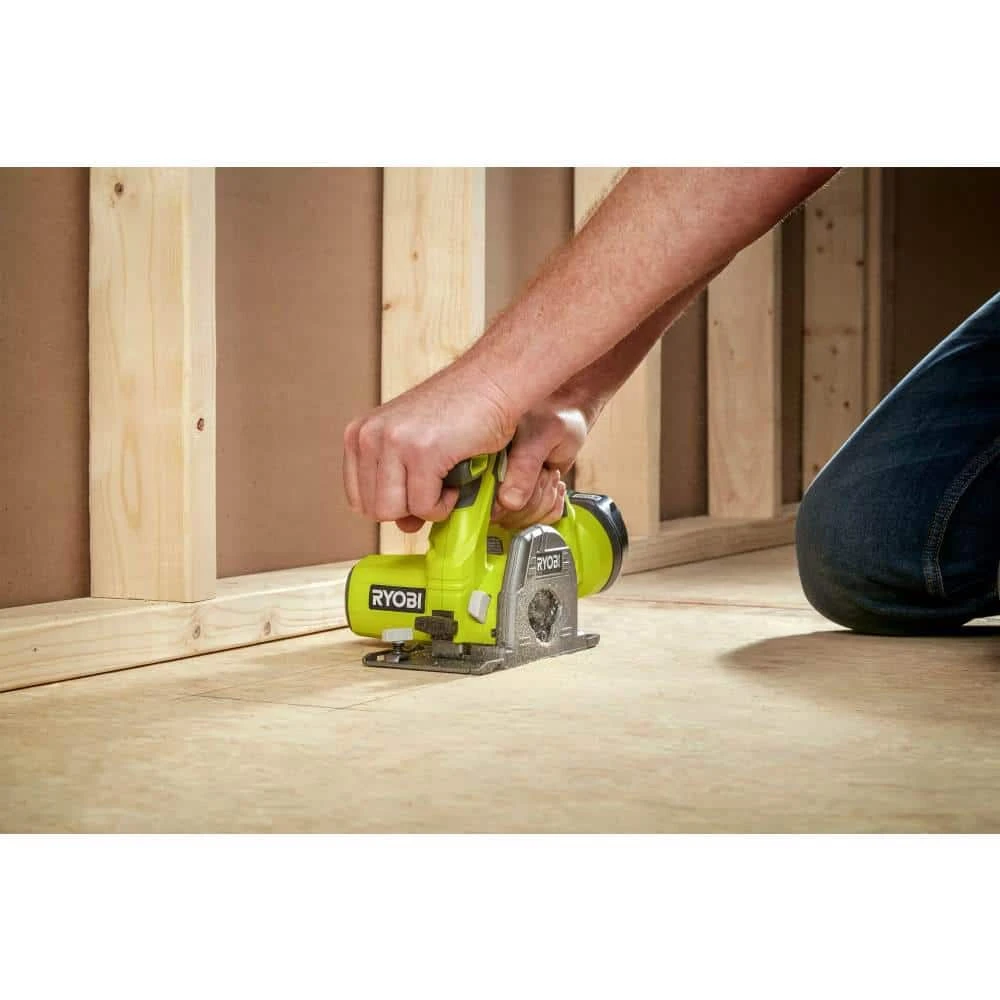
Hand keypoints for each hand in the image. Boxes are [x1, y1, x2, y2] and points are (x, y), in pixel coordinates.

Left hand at [343, 363, 516, 532]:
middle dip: (408, 509)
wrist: (493, 382)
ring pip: (394, 512)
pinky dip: (445, 504)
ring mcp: (393, 443)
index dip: (391, 505)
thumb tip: (405, 525)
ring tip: (444, 483)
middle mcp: (368, 436)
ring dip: (426, 508)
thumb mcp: (413, 445)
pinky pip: (425, 506)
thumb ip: (399, 486)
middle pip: (373, 510)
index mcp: (359, 434)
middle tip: (434, 487)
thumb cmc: (460, 410)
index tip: (414, 493)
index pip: (357, 498)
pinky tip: (456, 478)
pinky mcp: (421, 452)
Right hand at [491, 398, 588, 530]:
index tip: (528, 487)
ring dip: (544, 501)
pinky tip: (553, 485)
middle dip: (533, 500)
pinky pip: (537, 520)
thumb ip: (524, 467)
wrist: (567, 414)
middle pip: (505, 517)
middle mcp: (489, 479)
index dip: (507, 505)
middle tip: (544, 473)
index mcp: (481, 462)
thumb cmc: (552, 417)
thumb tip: (509, 502)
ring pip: (522, 522)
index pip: (482, 503)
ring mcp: (507, 491)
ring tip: (549, 475)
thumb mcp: (540, 437)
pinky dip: (552, 506)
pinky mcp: (525, 498)